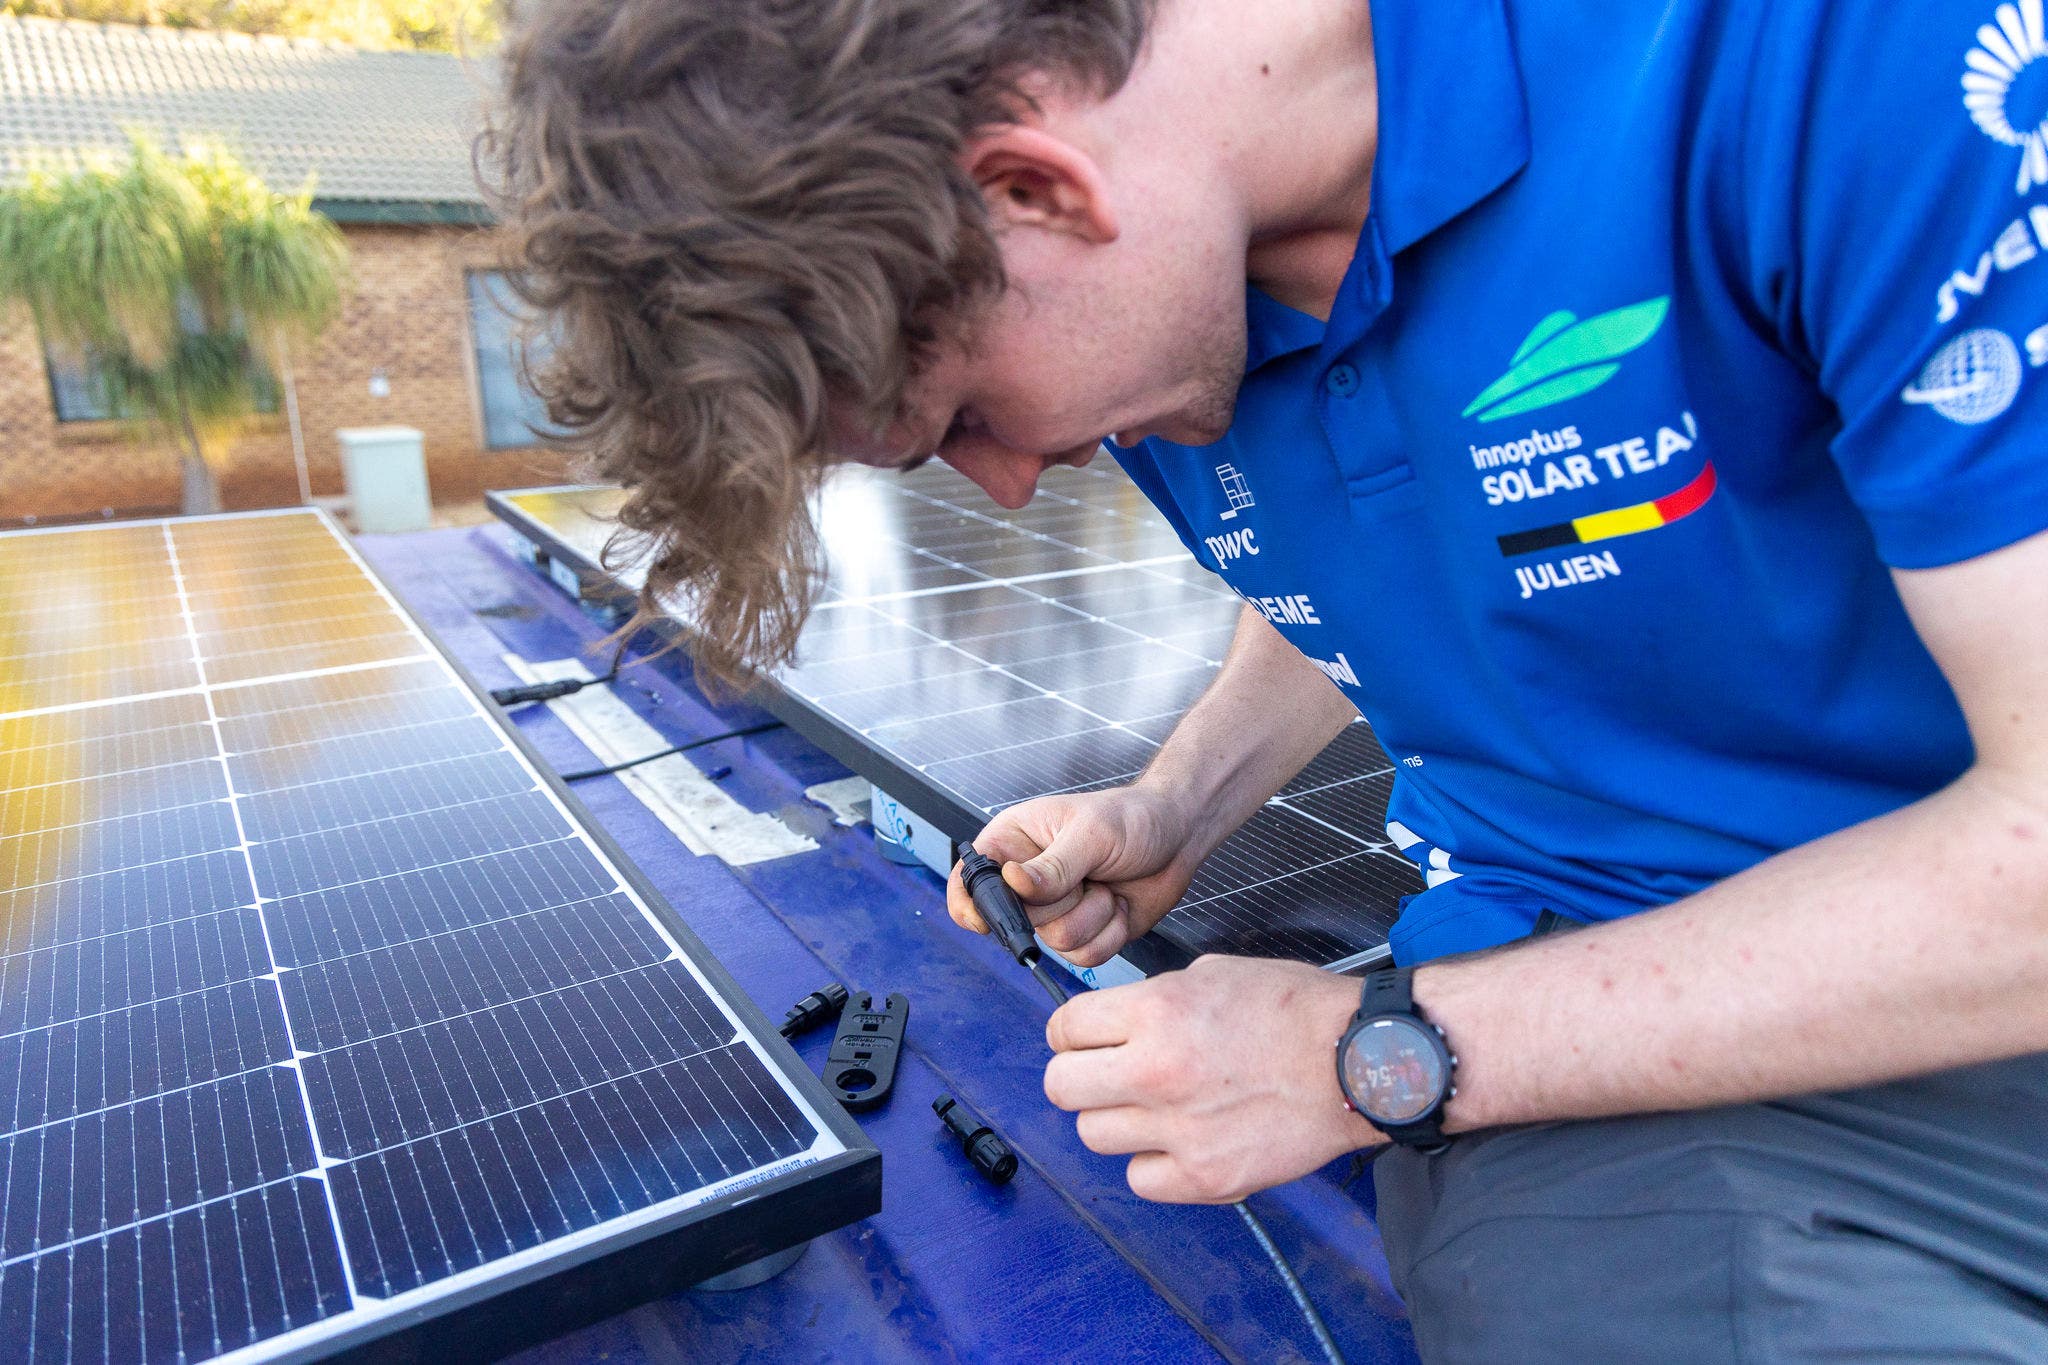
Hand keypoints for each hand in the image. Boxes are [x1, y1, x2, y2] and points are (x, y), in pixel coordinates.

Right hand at [946, 783, 1200, 965]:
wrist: (1178, 836)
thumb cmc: (1132, 818)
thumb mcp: (1092, 834)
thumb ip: (1052, 866)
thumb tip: (1012, 882)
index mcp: (1015, 843)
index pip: (970, 879)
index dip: (969, 903)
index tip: (984, 918)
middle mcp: (1029, 881)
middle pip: (1018, 919)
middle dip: (1062, 903)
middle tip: (1086, 874)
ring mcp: (1056, 910)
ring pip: (1055, 943)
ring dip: (1093, 916)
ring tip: (1106, 884)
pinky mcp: (1084, 933)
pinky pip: (1084, 957)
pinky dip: (1110, 933)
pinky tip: (1119, 905)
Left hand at [1043, 955, 1384, 1202]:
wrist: (1360, 1061)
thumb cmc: (1298, 1012)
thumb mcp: (1214, 972)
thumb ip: (1155, 998)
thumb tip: (1116, 1019)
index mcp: (1156, 1011)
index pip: (1063, 1028)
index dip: (1073, 1032)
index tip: (1085, 1038)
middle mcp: (1156, 1071)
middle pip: (1062, 1087)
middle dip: (1081, 1076)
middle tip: (1109, 1074)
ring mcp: (1178, 1131)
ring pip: (1094, 1135)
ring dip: (1118, 1120)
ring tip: (1157, 1107)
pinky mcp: (1205, 1178)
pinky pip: (1140, 1180)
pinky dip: (1153, 1164)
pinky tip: (1181, 1140)